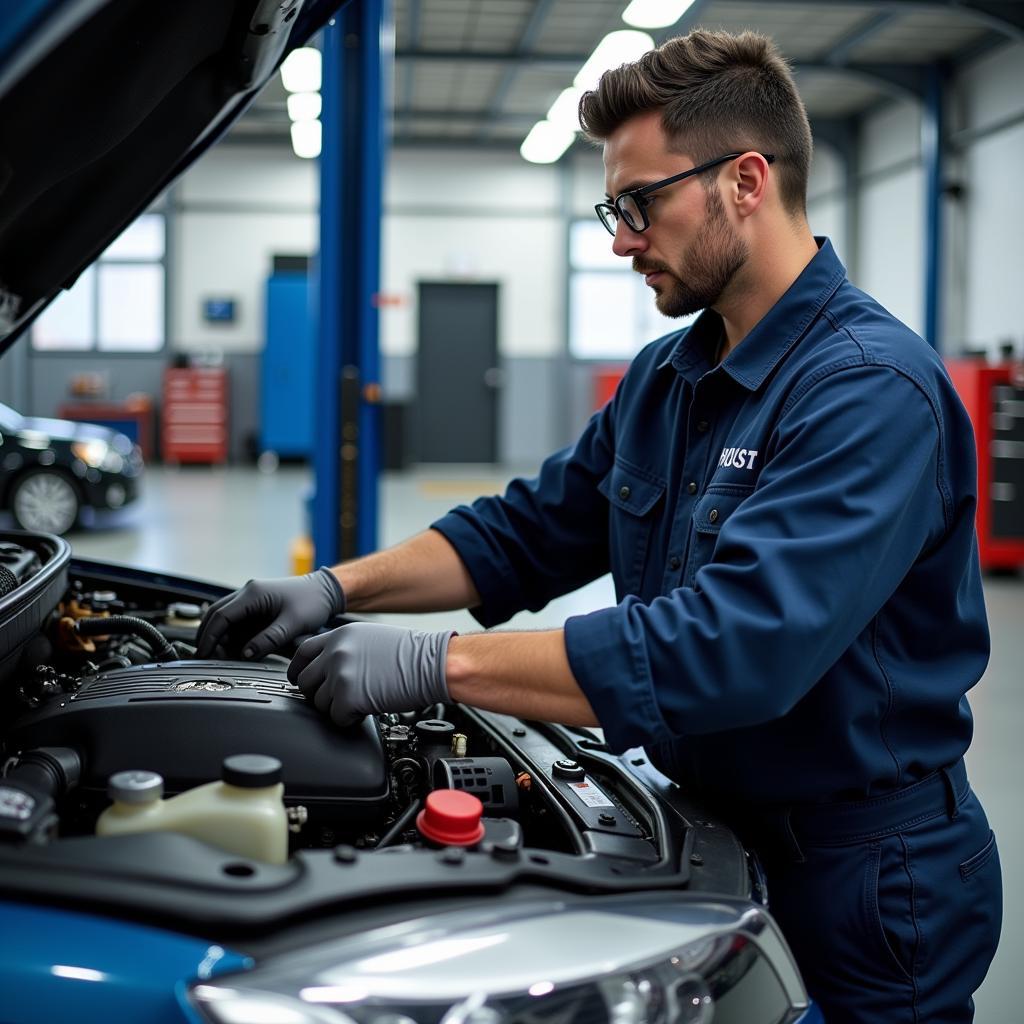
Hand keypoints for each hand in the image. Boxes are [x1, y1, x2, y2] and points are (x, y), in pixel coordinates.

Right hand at [195, 567, 344, 659]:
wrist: (326, 590)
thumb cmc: (313, 602)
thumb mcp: (293, 623)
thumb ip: (269, 639)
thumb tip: (246, 654)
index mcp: (253, 594)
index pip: (220, 616)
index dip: (210, 637)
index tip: (204, 654)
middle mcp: (248, 593)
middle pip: (216, 615)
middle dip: (208, 637)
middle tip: (207, 658)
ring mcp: (251, 599)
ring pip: (224, 618)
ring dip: (219, 637)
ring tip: (220, 657)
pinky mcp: (256, 606)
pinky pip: (236, 621)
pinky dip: (231, 635)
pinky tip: (234, 650)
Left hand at [288, 622, 452, 726]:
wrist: (433, 663)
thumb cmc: (411, 654)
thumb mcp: (370, 638)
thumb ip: (344, 649)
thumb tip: (326, 668)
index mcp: (339, 636)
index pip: (301, 653)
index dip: (299, 670)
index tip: (301, 680)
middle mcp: (335, 653)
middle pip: (305, 681)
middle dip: (318, 694)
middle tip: (337, 698)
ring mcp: (340, 675)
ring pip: (319, 703)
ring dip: (337, 707)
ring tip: (360, 701)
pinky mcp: (349, 697)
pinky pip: (336, 718)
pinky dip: (349, 719)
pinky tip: (366, 709)